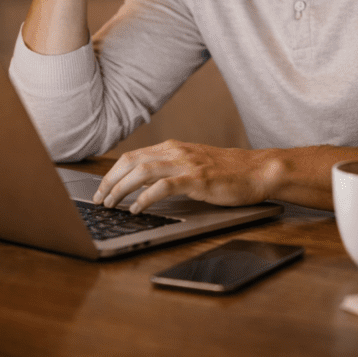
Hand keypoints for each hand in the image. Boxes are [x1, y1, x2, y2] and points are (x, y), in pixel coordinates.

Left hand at [93, 140, 280, 213]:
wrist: (258, 171)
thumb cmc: (228, 172)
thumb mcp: (193, 166)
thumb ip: (169, 170)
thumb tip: (142, 185)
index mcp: (173, 148)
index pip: (132, 156)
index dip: (112, 173)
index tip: (101, 189)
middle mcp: (176, 152)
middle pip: (131, 161)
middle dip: (110, 181)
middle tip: (99, 199)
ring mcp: (187, 164)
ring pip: (143, 171)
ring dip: (122, 188)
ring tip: (112, 204)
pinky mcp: (197, 179)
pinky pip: (164, 186)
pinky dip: (146, 197)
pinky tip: (137, 208)